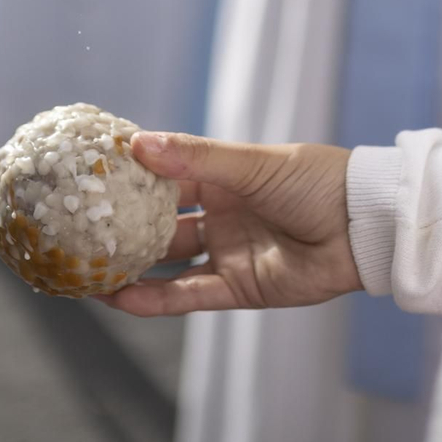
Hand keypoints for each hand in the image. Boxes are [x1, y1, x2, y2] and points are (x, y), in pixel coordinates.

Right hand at [97, 132, 361, 315]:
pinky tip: (119, 296)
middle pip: (160, 220)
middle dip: (121, 225)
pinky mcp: (240, 287)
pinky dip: (154, 298)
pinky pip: (188, 294)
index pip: (166, 174)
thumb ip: (197, 158)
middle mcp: (221, 213)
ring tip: (85, 269)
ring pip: (168, 261)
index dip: (130, 174)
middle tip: (76, 227)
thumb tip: (139, 143)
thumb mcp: (253, 164)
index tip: (87, 173)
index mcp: (224, 176)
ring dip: (129, 266)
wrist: (365, 229)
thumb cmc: (317, 182)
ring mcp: (228, 251)